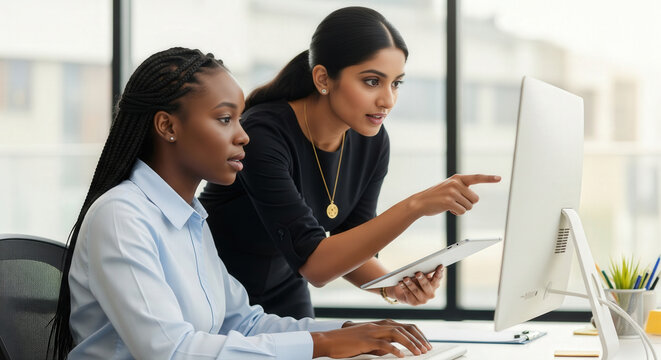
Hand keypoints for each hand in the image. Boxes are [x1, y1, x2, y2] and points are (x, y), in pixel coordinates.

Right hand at [312, 320, 430, 357]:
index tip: (425, 343)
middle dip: (418, 338)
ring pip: (397, 333)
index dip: (417, 334)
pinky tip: (401, 355)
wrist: (329, 340)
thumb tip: (395, 350)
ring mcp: (372, 331)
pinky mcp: (365, 340)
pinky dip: (394, 349)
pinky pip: (383, 343)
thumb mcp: (368, 341)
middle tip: (426, 349)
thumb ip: (382, 343)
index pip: (405, 326)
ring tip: (418, 352)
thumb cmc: (347, 342)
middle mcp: (378, 325)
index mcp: (380, 324)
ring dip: (410, 343)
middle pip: (404, 328)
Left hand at [386, 265, 443, 304]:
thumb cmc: (414, 281)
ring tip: (405, 278)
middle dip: (422, 279)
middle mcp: (431, 294)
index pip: (438, 278)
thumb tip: (423, 268)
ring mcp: (423, 300)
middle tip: (417, 273)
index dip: (439, 272)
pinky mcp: (414, 303)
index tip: (440, 266)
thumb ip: (423, 272)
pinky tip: (400, 283)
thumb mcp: (419, 276)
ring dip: (410, 284)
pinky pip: (408, 294)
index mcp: (434, 285)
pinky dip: (404, 288)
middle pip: (426, 285)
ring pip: (416, 290)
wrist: (404, 293)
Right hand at [411, 174, 500, 216]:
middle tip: (455, 202)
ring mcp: (452, 192)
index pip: (476, 177)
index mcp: (457, 178)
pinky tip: (448, 209)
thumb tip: (474, 198)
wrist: (420, 202)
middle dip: (467, 203)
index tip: (499, 178)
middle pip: (475, 199)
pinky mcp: (449, 201)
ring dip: (461, 209)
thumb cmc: (436, 197)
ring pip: (469, 206)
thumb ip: (461, 188)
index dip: (489, 179)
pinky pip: (462, 211)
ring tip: (449, 205)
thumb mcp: (449, 187)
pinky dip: (457, 212)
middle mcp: (456, 183)